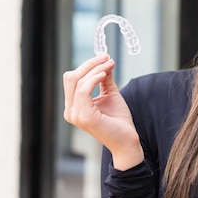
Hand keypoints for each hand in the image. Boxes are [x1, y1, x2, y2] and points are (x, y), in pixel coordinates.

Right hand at [63, 54, 143, 169]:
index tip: (104, 57)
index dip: (87, 65)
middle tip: (107, 57)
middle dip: (90, 64)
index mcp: (74, 106)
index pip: (72, 79)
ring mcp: (75, 115)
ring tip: (110, 64)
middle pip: (71, 77)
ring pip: (78, 81)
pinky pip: (84, 90)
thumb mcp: (110, 94)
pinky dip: (95, 78)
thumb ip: (104, 78)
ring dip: (95, 69)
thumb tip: (105, 59)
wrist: (127, 140)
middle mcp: (70, 111)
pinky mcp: (84, 117)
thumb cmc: (119, 120)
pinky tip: (106, 73)